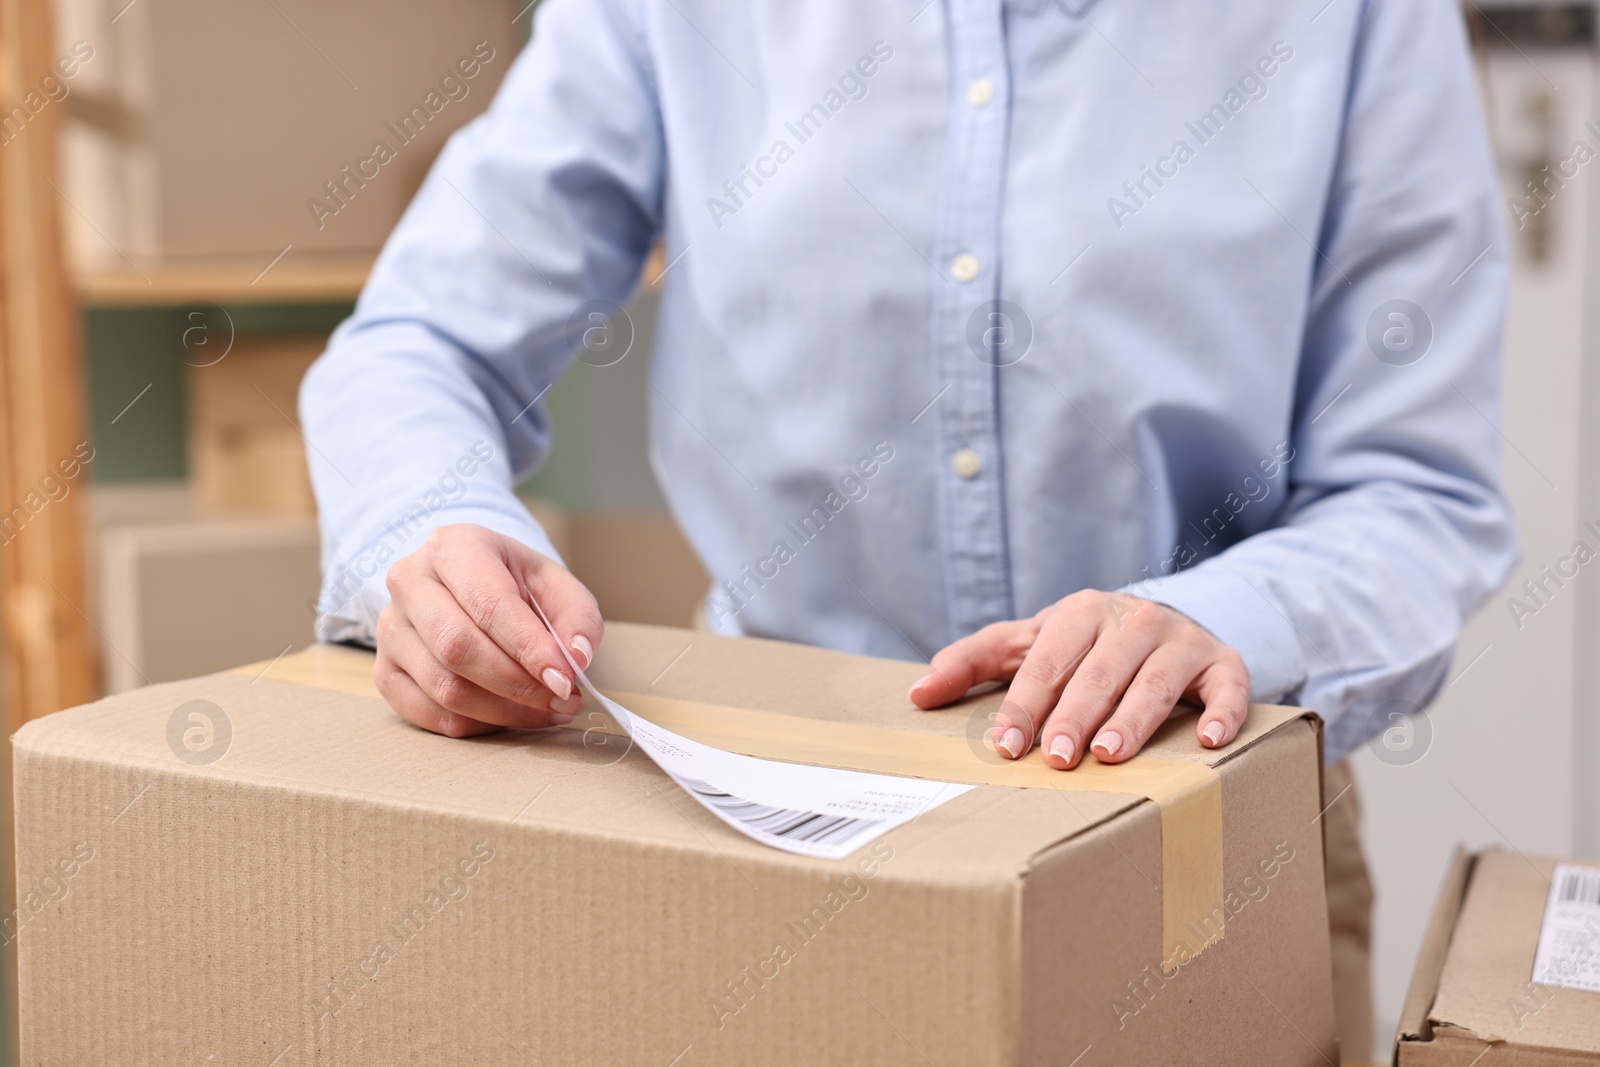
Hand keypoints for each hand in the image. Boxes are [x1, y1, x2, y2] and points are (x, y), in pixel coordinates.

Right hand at [375, 524, 602, 737]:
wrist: (468, 584)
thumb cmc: (515, 584)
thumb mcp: (555, 585)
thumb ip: (577, 617)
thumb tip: (576, 658)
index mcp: (454, 546)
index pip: (489, 604)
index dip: (529, 648)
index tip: (565, 680)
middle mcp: (410, 581)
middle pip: (458, 647)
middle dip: (518, 685)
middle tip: (562, 701)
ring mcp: (390, 628)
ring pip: (443, 686)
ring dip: (503, 711)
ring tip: (545, 712)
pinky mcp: (384, 670)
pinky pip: (427, 713)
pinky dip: (475, 726)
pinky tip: (509, 717)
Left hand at [909, 591, 1249, 768]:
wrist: (1166, 625)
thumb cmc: (1087, 645)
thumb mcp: (1031, 643)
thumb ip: (975, 662)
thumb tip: (917, 694)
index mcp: (1079, 613)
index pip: (1045, 662)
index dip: (1024, 704)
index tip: (1006, 745)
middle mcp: (1132, 620)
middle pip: (1098, 673)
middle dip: (1074, 716)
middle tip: (1055, 758)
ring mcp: (1181, 640)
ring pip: (1155, 681)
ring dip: (1134, 717)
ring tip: (1111, 754)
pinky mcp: (1224, 663)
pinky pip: (1229, 687)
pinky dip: (1222, 713)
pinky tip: (1208, 742)